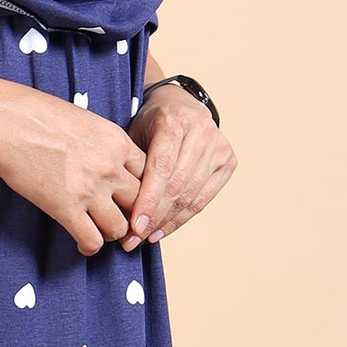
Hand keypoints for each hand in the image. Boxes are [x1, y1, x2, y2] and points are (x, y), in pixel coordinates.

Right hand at [0, 81, 146, 255]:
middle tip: (124, 220)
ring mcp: (90, 190)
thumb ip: (101, 141)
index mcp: (117, 142)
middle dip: (135, 214)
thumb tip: (102, 155)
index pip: (149, 173)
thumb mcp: (83, 119)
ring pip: (121, 227)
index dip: (143, 188)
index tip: (131, 195)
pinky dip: (90, 247)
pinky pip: (92, 240)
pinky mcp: (66, 209)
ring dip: (114, 234)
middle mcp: (110, 167)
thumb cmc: (37, 114)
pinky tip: (83, 244)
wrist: (7, 123)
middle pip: (141, 201)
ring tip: (103, 232)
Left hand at [120, 85, 235, 247]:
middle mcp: (201, 131)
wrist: (181, 106)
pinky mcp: (228, 161)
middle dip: (153, 217)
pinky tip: (162, 230)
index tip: (133, 226)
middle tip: (132, 240)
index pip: (161, 167)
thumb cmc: (151, 123)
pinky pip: (202, 200)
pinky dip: (181, 219)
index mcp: (174, 120)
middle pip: (177, 185)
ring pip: (190, 196)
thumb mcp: (134, 133)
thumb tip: (118, 208)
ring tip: (144, 239)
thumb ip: (132, 164)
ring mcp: (218, 146)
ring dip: (165, 222)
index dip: (148, 199)